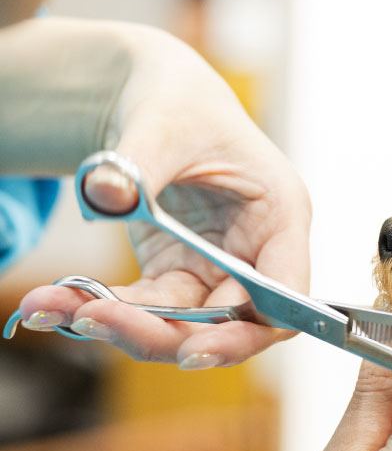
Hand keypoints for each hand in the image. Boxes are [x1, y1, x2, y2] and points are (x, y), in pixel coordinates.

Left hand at [16, 23, 310, 367]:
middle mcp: (259, 252)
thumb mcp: (163, 123)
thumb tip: (106, 193)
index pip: (283, 298)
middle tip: (90, 319)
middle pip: (228, 323)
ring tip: (49, 307)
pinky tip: (56, 303)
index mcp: (281, 215)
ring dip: (120, 325)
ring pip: (185, 325)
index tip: (192, 352)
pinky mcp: (183, 273)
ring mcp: (221, 268)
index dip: (247, 334)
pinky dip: (105, 310)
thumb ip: (139, 162)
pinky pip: (151, 309)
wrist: (154, 99)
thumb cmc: (179, 102)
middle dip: (161, 332)